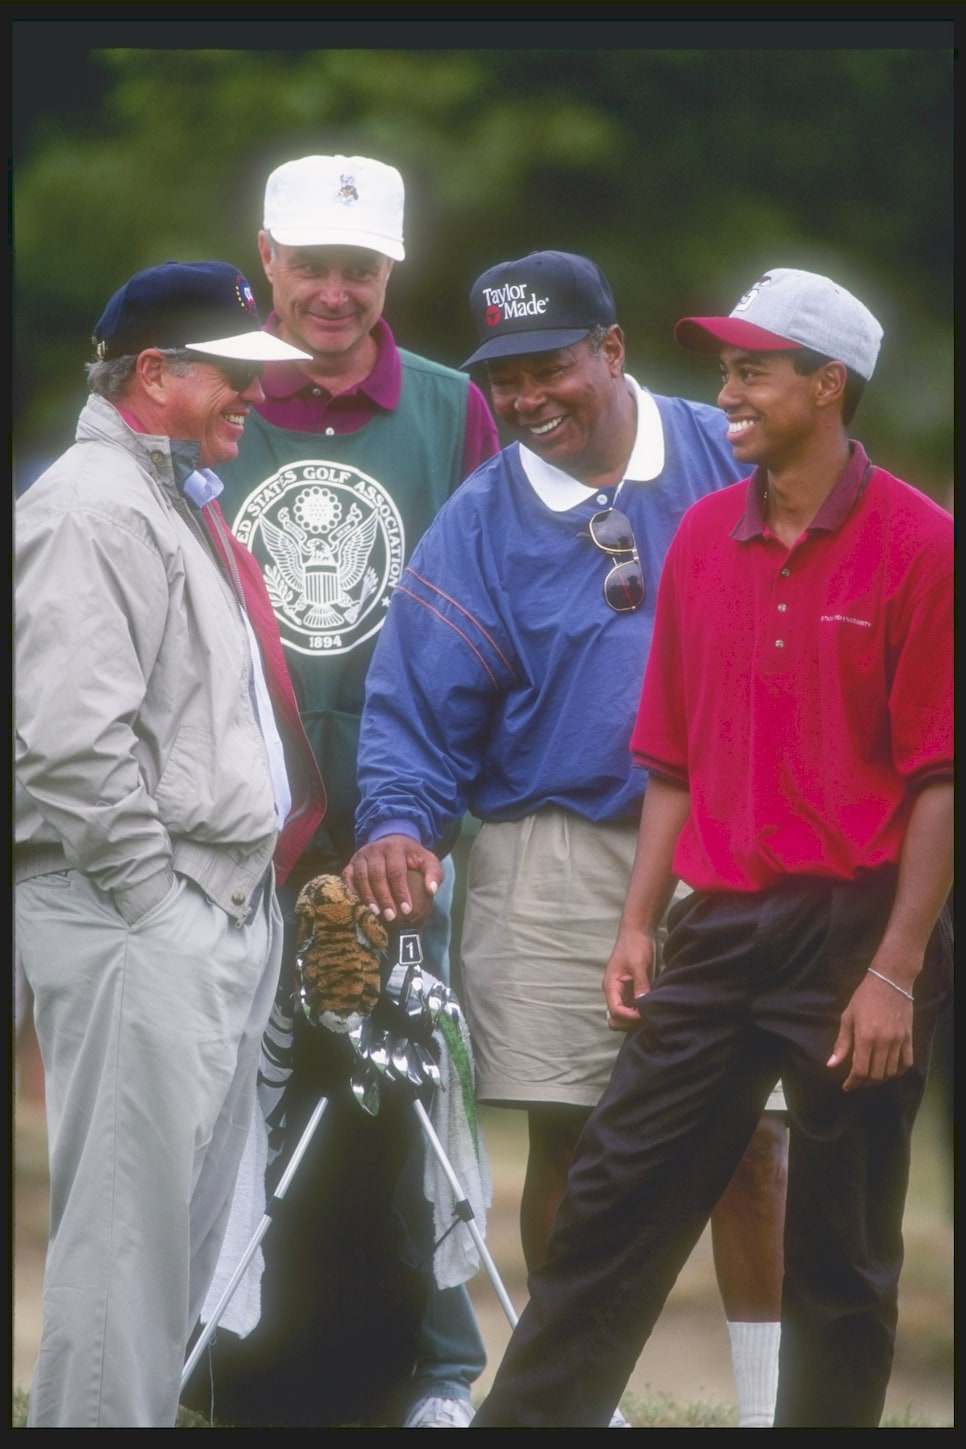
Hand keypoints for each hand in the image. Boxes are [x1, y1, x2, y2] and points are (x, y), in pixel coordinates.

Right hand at [344, 836, 442, 926]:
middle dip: (384, 898)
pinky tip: (359, 905)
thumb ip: (434, 873)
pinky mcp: (351, 863)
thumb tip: (432, 890)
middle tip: (391, 916)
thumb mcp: (427, 860)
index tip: (407, 910)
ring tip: (376, 913)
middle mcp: (375, 849)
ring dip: (368, 897)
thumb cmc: (411, 856)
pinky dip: (352, 891)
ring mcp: (361, 856)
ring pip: (361, 877)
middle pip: (377, 876)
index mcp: (395, 848)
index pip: (396, 872)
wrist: (392, 841)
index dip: (401, 892)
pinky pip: (347, 877)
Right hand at [603, 930, 657, 1031]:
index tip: (645, 1014)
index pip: (615, 1011)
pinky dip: (639, 1012)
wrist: (638, 931)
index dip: (629, 1017)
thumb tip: (642, 1004)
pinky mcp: (631, 989)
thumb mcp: (638, 964)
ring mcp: (622, 992)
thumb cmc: (635, 944)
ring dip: (635, 1019)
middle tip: (647, 1017)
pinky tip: (651, 1008)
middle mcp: (614, 992)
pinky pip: (632, 1008)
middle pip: (615, 1019)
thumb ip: (640, 984)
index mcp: (611, 985)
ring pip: (624, 1015)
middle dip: (629, 1023)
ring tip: (650, 1013)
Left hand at [827, 970, 913, 1090]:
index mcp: (865, 1037)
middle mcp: (883, 1042)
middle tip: (856, 1082)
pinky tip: (889, 1072)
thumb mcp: (848, 1017)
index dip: (853, 1082)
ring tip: (870, 1078)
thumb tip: (831, 1065)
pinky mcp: (908, 1038)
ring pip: (891, 1072)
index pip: (860, 1070)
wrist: (890, 982)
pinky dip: (898, 1072)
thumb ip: (841, 1044)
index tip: (847, 1086)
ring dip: (880, 1079)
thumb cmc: (864, 997)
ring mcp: (898, 1041)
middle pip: (876, 1074)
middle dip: (864, 1083)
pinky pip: (906, 1063)